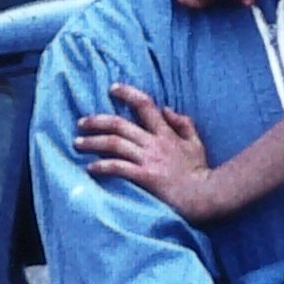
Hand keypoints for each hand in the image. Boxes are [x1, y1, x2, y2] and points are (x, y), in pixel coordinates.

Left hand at [77, 85, 222, 218]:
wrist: (207, 195)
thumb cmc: (201, 172)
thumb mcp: (196, 143)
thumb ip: (183, 124)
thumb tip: (166, 109)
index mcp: (166, 133)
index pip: (145, 104)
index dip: (127, 93)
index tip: (112, 89)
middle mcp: (154, 143)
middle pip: (119, 124)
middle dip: (96, 121)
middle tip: (80, 123)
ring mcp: (149, 160)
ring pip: (114, 144)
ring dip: (92, 142)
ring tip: (77, 143)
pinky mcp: (145, 177)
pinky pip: (118, 168)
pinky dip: (102, 166)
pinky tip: (91, 167)